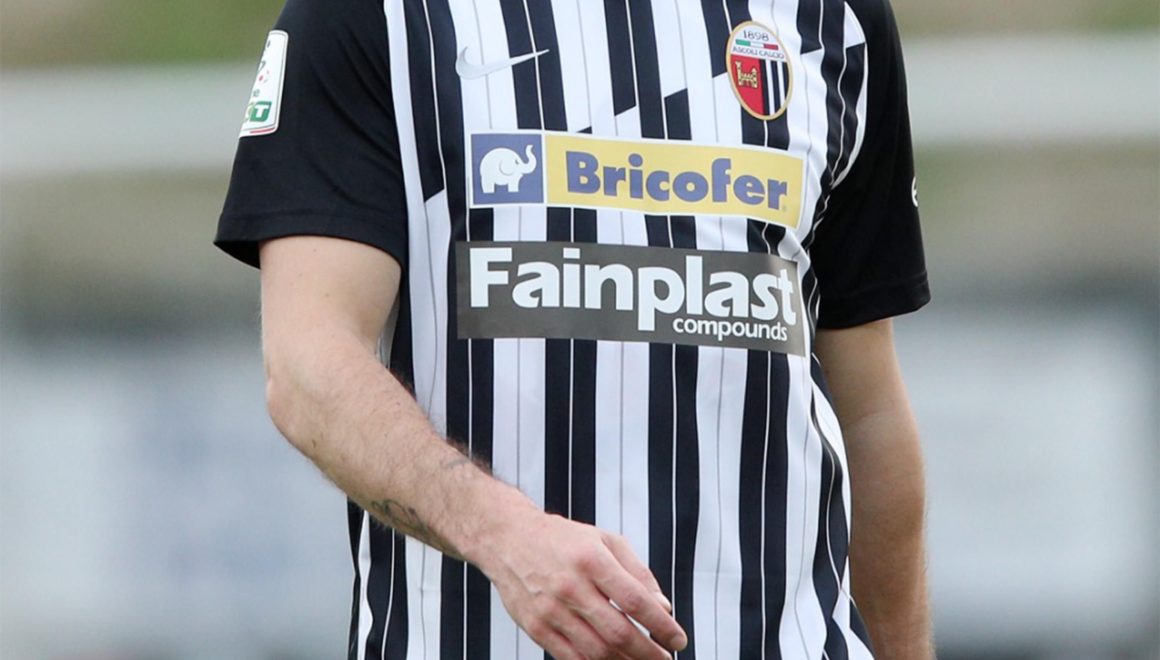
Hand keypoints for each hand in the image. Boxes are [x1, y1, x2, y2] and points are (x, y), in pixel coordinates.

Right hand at [474, 511, 687, 658]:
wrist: (507, 539)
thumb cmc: (561, 539)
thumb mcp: (604, 540)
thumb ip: (637, 571)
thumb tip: (663, 607)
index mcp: (591, 560)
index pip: (635, 600)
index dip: (661, 625)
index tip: (678, 639)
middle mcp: (570, 586)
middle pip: (618, 632)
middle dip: (648, 652)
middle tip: (665, 659)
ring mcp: (550, 610)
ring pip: (596, 650)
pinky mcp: (535, 627)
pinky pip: (571, 657)